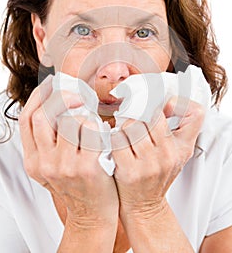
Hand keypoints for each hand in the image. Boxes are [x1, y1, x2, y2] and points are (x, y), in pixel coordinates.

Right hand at [19, 76, 118, 227]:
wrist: (92, 215)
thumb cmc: (78, 186)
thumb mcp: (54, 166)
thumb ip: (51, 142)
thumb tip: (57, 105)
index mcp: (34, 160)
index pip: (27, 119)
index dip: (39, 97)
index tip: (51, 84)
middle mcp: (45, 163)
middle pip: (43, 116)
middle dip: (61, 97)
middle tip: (77, 94)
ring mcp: (65, 166)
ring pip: (69, 121)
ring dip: (83, 112)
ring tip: (93, 114)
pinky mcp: (87, 168)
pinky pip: (91, 132)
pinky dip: (99, 124)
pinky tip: (105, 129)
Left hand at [111, 97, 204, 219]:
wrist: (145, 206)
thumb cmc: (156, 174)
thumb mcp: (174, 153)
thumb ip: (171, 130)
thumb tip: (155, 99)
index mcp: (182, 147)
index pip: (190, 113)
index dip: (173, 103)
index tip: (158, 106)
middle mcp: (168, 154)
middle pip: (151, 115)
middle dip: (139, 114)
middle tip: (133, 117)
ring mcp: (149, 163)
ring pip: (131, 125)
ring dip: (123, 126)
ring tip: (124, 132)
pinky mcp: (130, 170)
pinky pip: (117, 139)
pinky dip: (113, 138)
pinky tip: (115, 143)